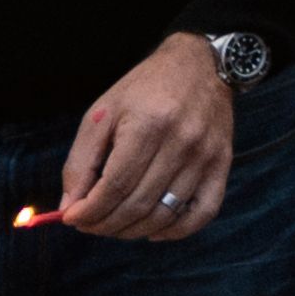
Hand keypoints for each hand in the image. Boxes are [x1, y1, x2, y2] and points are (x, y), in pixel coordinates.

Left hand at [57, 34, 236, 239]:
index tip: (73, 218)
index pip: (115, 187)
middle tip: (89, 224)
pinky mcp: (223, 162)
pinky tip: (153, 229)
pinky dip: (176, 231)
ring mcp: (206, 154)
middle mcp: (182, 142)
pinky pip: (203, 212)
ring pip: (165, 214)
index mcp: (149, 125)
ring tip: (114, 224)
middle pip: (138, 204)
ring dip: (132, 230)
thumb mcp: (102, 114)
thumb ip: (80, 162)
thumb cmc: (144, 88)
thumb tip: (70, 208)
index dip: (89, 211)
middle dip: (104, 224)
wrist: (200, 64)